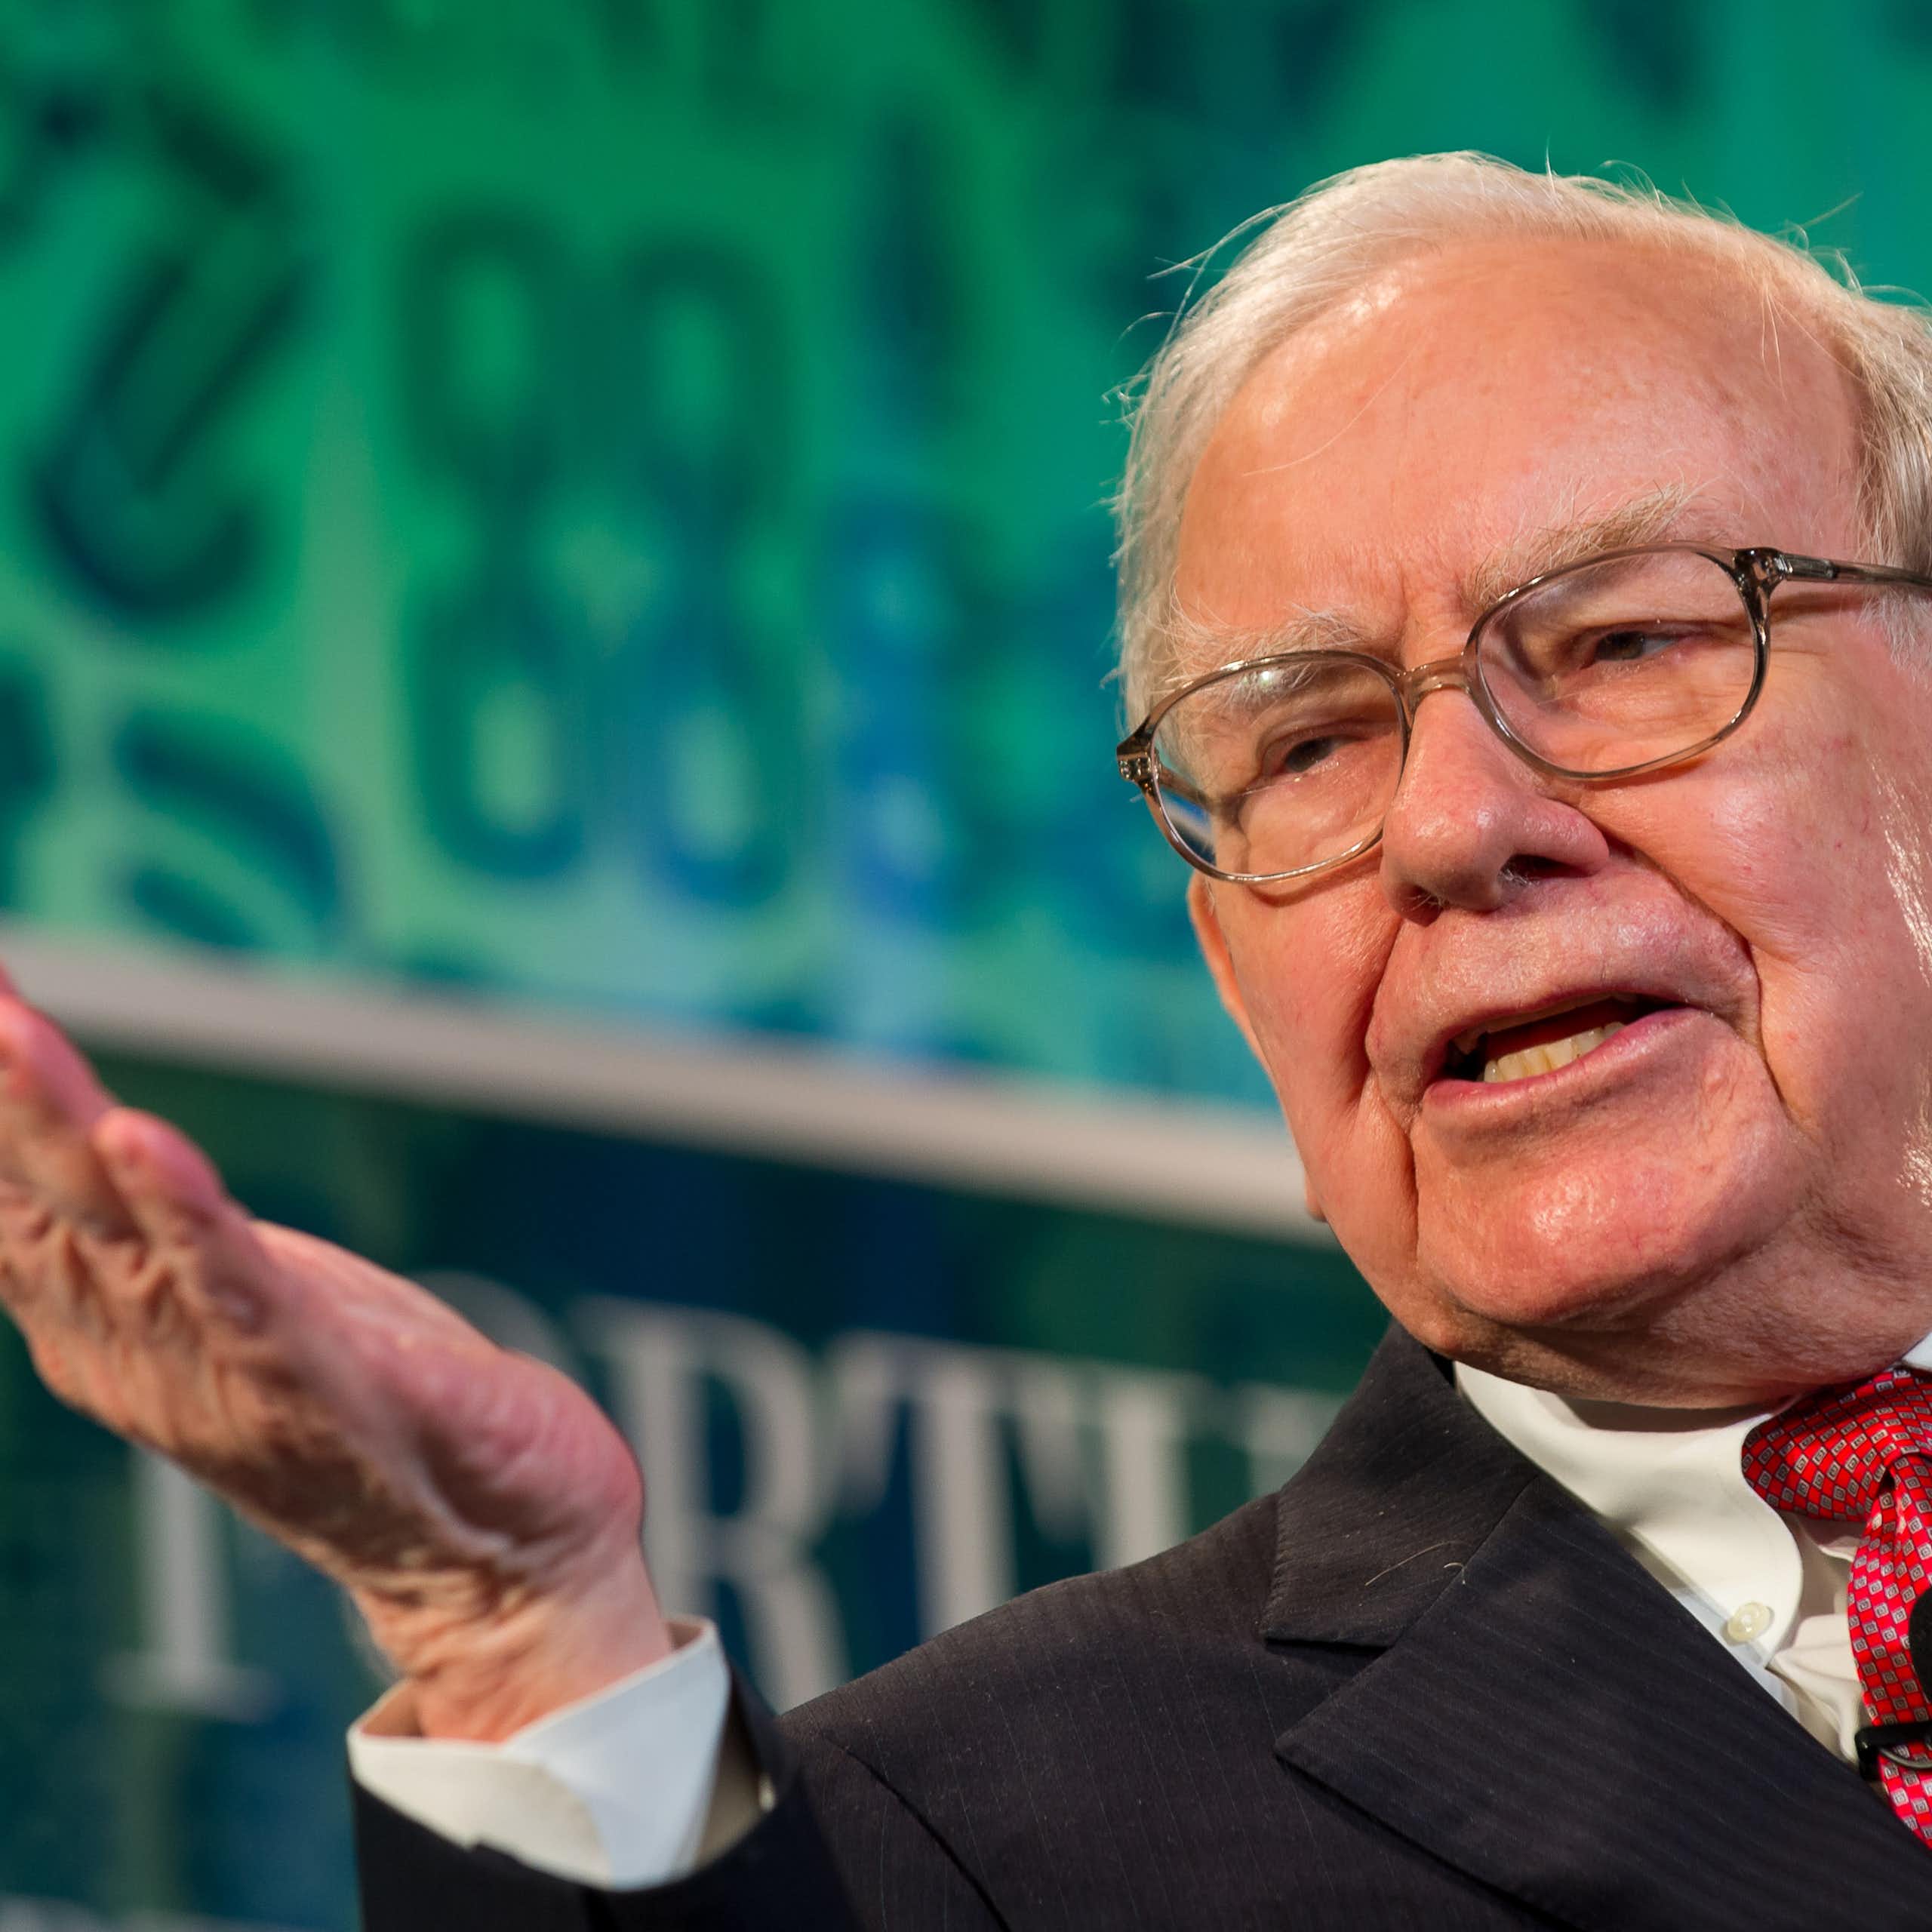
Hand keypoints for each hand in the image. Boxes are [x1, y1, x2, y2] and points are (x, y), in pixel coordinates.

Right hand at [0, 975, 672, 1740]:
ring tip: (8, 1032)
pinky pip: (243, 1293)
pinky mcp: (329, 1388)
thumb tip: (91, 1148)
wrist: (499, 1555)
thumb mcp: (243, 1310)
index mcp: (124, 1331)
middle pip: (48, 1203)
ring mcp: (232, 1376)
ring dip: (61, 1127)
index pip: (21, 1200)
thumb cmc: (378, 1415)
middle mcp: (149, 1357)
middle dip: (0, 1096)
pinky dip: (189, 1217)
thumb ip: (162, 1242)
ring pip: (125, 1233)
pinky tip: (145, 1144)